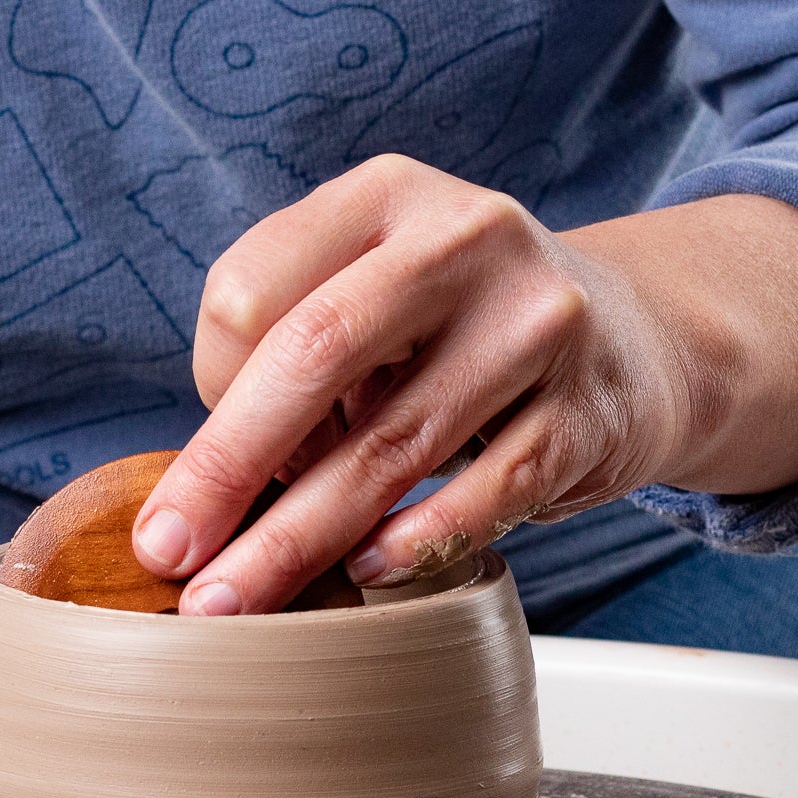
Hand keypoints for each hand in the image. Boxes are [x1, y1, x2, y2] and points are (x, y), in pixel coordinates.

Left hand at [132, 155, 797, 612]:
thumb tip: (199, 491)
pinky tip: (363, 572)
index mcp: (383, 198)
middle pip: (311, 355)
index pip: (248, 290)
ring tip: (233, 600)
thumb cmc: (456, 332)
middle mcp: (463, 240)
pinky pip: (483, 492)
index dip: (209, 387)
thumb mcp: (373, 293)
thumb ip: (289, 353)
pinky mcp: (586, 413)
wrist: (630, 339)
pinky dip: (414, 541)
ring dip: (296, 538)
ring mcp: (536, 324)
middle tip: (167, 554)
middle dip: (224, 469)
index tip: (213, 458)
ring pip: (389, 445)